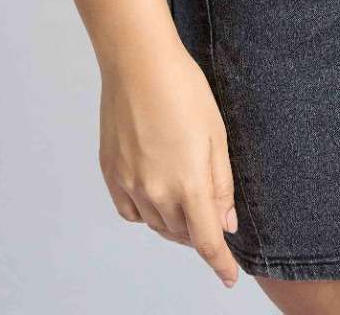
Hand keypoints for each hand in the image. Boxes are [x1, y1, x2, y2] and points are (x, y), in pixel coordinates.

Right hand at [99, 36, 240, 288]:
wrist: (138, 61)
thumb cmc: (183, 88)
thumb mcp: (216, 134)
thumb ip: (221, 184)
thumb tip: (226, 223)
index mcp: (188, 183)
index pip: (207, 240)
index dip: (220, 263)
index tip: (229, 277)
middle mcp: (155, 192)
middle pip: (182, 233)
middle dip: (199, 231)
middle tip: (211, 215)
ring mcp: (129, 184)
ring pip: (156, 223)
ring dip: (174, 222)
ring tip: (185, 197)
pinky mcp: (110, 172)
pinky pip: (130, 211)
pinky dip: (146, 211)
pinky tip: (156, 193)